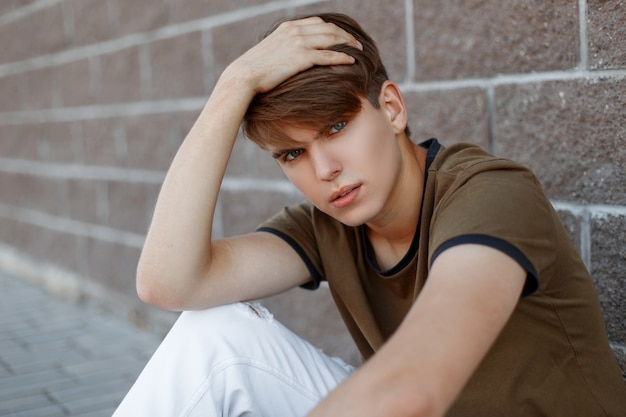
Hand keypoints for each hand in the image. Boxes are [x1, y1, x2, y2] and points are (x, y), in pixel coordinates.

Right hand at [223, 16, 361, 93]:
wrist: (244, 76)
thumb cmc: (255, 69)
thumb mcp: (271, 51)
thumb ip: (285, 48)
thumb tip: (292, 57)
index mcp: (288, 27)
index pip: (318, 22)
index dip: (334, 28)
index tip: (343, 36)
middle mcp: (295, 31)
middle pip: (329, 28)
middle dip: (345, 35)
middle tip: (356, 44)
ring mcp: (299, 43)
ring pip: (332, 39)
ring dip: (348, 44)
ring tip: (358, 51)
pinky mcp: (301, 58)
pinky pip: (328, 55)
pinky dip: (342, 57)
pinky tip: (350, 61)